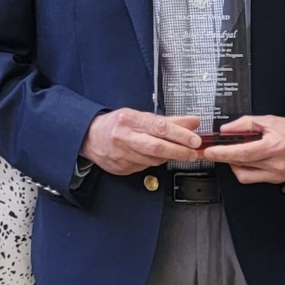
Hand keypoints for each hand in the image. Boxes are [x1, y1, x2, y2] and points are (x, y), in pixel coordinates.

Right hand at [80, 110, 201, 175]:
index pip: (160, 127)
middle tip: (193, 153)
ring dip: (169, 157)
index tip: (194, 140)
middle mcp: (125, 137)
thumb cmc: (117, 124)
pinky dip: (155, 162)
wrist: (89, 137)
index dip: (180, 135)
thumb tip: (193, 122)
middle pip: (157, 147)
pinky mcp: (122, 168)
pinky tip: (158, 156)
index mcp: (130, 120)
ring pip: (153, 159)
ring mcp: (122, 155)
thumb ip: (169, 120)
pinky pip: (145, 167)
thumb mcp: (141, 116)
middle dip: (179, 151)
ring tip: (179, 153)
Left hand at [201, 116, 284, 184]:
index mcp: (274, 147)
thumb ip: (247, 124)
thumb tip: (227, 130)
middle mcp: (276, 165)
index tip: (209, 152)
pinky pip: (255, 179)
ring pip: (246, 176)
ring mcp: (277, 176)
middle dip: (225, 159)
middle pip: (240, 166)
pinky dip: (247, 170)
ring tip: (236, 154)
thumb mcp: (272, 120)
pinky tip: (248, 160)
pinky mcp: (278, 181)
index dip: (222, 154)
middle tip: (216, 151)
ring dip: (235, 166)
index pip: (242, 153)